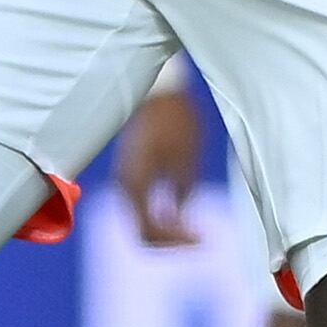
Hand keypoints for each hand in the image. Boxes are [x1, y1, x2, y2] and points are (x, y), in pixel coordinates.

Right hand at [113, 92, 202, 246]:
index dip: (176, 240)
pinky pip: (141, 207)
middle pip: (142, 231)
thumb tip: (180, 221)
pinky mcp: (131, 173)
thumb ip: (184, 193)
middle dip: (170, 241)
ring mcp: (125, 179)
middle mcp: (124, 184)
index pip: (149, 230)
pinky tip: (180, 213)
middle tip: (198, 239)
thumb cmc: (175, 115)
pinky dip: (159, 217)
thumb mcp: (188, 156)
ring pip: (140, 222)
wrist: (159, 86)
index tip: (201, 239)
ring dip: (165, 231)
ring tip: (193, 230)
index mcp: (136, 181)